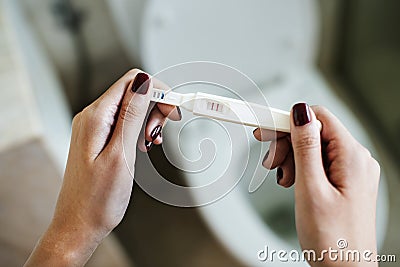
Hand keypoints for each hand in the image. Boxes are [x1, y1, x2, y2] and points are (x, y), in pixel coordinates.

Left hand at [25, 69, 180, 265]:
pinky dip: (139, 131)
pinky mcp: (98, 140)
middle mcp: (92, 118)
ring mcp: (94, 129)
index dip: (158, 92)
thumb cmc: (97, 200)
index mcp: (95, 117)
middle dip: (154, 107)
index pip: (132, 81)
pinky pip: (124, 124)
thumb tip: (143, 82)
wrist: (79, 226)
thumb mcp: (121, 155)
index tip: (173, 111)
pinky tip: (143, 146)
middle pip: (132, 92)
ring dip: (148, 121)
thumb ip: (132, 115)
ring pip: (130, 108)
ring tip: (151, 144)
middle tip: (161, 133)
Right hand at [253, 103, 379, 265]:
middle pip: (315, 132)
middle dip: (287, 143)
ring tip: (282, 179)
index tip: (265, 130)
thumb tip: (301, 112)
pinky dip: (301, 168)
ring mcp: (352, 170)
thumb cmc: (332, 240)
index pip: (318, 118)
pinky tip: (292, 182)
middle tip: (269, 163)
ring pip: (314, 147)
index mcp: (352, 157)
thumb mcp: (311, 189)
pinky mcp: (346, 181)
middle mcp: (357, 159)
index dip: (288, 120)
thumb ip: (306, 147)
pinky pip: (320, 162)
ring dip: (292, 158)